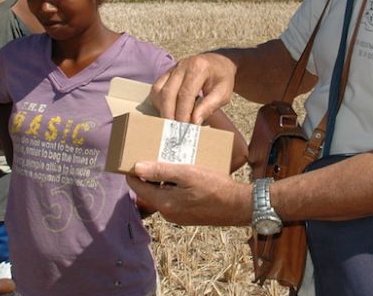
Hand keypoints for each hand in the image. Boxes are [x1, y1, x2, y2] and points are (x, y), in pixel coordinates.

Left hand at [126, 161, 249, 225]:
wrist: (238, 206)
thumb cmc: (215, 187)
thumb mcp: (187, 173)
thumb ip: (161, 171)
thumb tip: (136, 167)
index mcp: (165, 203)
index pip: (137, 186)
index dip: (133, 171)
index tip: (133, 157)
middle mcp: (168, 213)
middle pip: (150, 190)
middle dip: (151, 174)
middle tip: (157, 155)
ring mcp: (178, 217)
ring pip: (163, 195)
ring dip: (165, 180)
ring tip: (174, 163)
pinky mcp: (187, 217)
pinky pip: (174, 200)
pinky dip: (175, 188)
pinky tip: (186, 177)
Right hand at [151, 53, 237, 123]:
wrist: (219, 63)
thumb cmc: (222, 79)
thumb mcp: (223, 93)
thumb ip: (209, 106)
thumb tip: (194, 121)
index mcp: (198, 68)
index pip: (185, 94)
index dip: (182, 113)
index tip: (184, 128)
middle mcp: (182, 65)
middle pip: (168, 92)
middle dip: (169, 114)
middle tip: (173, 130)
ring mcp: (173, 68)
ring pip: (159, 90)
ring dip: (162, 109)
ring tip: (170, 123)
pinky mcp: (167, 73)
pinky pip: (157, 88)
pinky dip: (158, 102)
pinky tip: (167, 112)